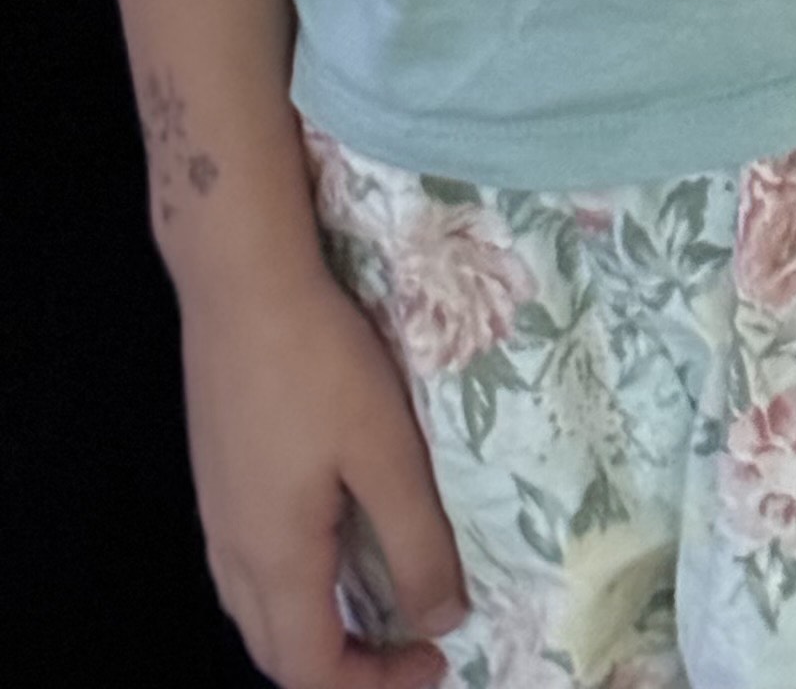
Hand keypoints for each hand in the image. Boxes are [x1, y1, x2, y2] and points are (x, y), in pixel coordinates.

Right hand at [181, 259, 466, 687]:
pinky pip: (248, 569)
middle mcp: (233, 553)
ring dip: (315, 629)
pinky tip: (332, 544)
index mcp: (275, 559)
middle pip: (277, 653)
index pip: (311, 670)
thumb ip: (416, 542)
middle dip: (343, 668)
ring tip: (380, 602)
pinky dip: (293, 588)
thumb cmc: (322, 365)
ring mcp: (216, 516)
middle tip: (411, 642)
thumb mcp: (388, 453)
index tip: (436, 658)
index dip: (374, 684)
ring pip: (257, 613)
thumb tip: (441, 620)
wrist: (243, 285)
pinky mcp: (216, 478)